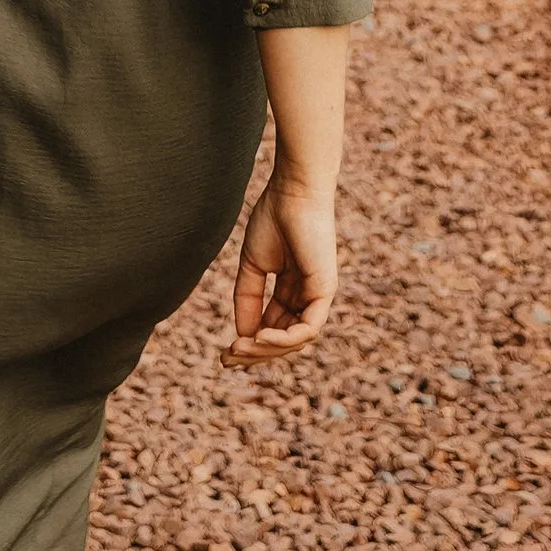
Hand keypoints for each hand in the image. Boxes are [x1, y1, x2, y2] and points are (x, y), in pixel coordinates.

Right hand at [225, 168, 337, 364]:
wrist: (291, 192)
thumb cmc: (273, 219)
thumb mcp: (253, 265)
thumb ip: (248, 298)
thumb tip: (243, 336)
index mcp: (291, 291)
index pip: (273, 330)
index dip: (250, 345)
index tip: (225, 354)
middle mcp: (306, 297)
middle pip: (283, 340)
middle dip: (255, 354)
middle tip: (229, 358)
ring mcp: (317, 295)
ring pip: (295, 341)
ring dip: (266, 349)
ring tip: (241, 347)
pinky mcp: (325, 290)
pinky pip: (309, 328)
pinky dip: (285, 339)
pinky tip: (261, 336)